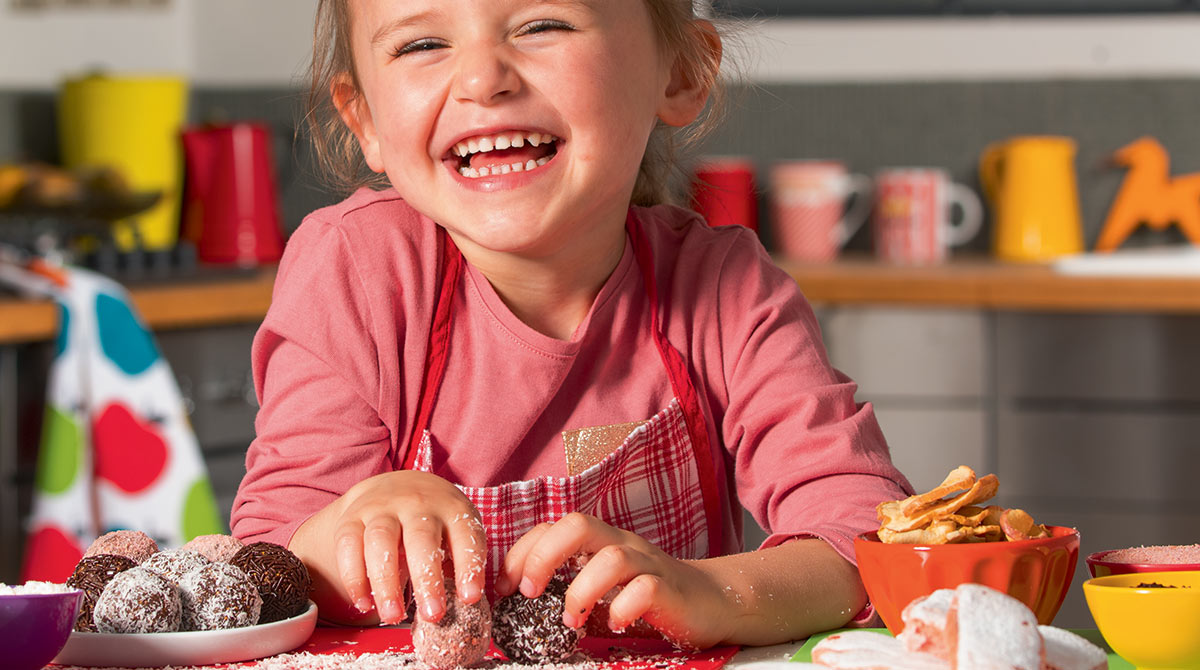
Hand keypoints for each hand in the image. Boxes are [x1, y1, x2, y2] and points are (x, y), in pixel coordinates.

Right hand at [330, 470, 485, 624]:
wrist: (394, 488)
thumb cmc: (435, 522)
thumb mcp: (456, 531)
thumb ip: (462, 563)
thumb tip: (467, 605)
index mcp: (451, 508)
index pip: (465, 536)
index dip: (469, 567)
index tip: (470, 599)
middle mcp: (417, 504)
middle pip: (421, 539)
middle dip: (427, 580)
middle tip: (433, 615)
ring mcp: (382, 509)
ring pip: (381, 541)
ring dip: (386, 583)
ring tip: (393, 616)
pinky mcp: (352, 518)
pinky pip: (348, 546)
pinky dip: (354, 578)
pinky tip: (364, 603)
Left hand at [496, 513, 740, 648]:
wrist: (710, 602)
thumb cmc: (646, 600)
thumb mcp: (599, 592)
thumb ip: (565, 591)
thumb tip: (514, 608)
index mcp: (599, 542)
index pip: (552, 527)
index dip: (522, 552)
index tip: (504, 586)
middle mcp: (621, 544)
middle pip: (577, 525)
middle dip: (544, 557)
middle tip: (530, 592)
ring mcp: (647, 563)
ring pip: (610, 557)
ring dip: (581, 591)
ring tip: (571, 620)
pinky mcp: (669, 587)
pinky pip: (645, 588)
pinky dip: (623, 607)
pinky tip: (615, 623)